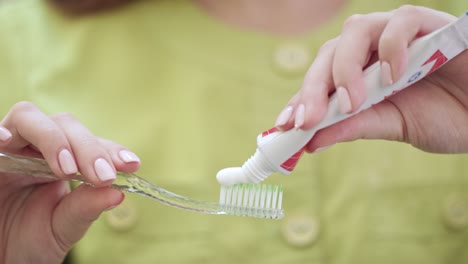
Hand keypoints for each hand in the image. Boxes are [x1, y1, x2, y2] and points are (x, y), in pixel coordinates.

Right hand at [0, 102, 140, 262]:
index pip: (90, 144)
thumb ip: (85, 209)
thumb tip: (117, 194)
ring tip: (66, 170)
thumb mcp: (62, 228)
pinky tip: (5, 142)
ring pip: (29, 117)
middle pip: (64, 124)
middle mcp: (36, 148)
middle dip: (88, 148)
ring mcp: (10, 148)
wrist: (0, 258)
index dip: (111, 150)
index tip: (132, 164)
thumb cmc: (29, 241)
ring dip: (52, 139)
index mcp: (62, 161)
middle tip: (102, 177)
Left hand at [274, 5, 467, 152]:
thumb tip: (311, 140)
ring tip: (353, 102)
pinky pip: (400, 22)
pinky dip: (391, 47)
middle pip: (329, 54)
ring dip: (347, 68)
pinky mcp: (428, 24)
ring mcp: (397, 35)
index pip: (321, 80)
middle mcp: (372, 51)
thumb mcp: (393, 126)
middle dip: (314, 88)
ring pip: (356, 31)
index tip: (286, 125)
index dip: (301, 99)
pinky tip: (394, 76)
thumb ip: (354, 126)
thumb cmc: (447, 115)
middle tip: (309, 120)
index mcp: (361, 74)